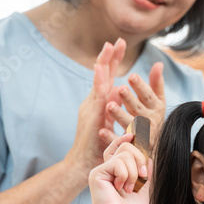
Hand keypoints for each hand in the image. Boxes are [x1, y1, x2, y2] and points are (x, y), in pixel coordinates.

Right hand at [67, 39, 128, 172]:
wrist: (84, 163)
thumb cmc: (98, 147)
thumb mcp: (110, 124)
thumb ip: (114, 110)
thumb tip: (120, 96)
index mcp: (100, 102)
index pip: (107, 77)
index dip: (113, 62)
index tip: (120, 46)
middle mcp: (94, 101)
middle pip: (102, 74)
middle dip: (110, 56)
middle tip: (117, 40)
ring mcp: (91, 106)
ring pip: (98, 80)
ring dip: (103, 62)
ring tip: (109, 46)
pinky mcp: (91, 114)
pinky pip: (96, 95)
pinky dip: (98, 80)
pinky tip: (100, 68)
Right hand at [87, 133, 149, 203]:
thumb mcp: (144, 189)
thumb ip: (146, 173)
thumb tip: (150, 156)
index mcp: (117, 171)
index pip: (121, 147)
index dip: (128, 140)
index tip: (137, 136)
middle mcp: (108, 168)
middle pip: (127, 146)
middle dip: (140, 159)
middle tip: (142, 177)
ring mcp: (101, 170)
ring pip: (125, 154)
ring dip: (134, 173)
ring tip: (129, 189)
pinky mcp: (97, 173)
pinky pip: (118, 162)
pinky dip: (126, 175)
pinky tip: (120, 188)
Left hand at [104, 62, 166, 149]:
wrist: (154, 147)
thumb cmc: (155, 118)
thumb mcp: (158, 101)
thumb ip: (157, 83)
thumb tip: (158, 63)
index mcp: (155, 109)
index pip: (148, 96)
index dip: (141, 87)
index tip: (131, 76)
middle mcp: (149, 121)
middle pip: (138, 109)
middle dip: (129, 99)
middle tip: (120, 88)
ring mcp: (140, 135)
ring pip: (129, 125)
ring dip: (120, 115)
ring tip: (109, 106)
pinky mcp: (131, 147)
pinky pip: (121, 143)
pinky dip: (111, 138)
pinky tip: (102, 131)